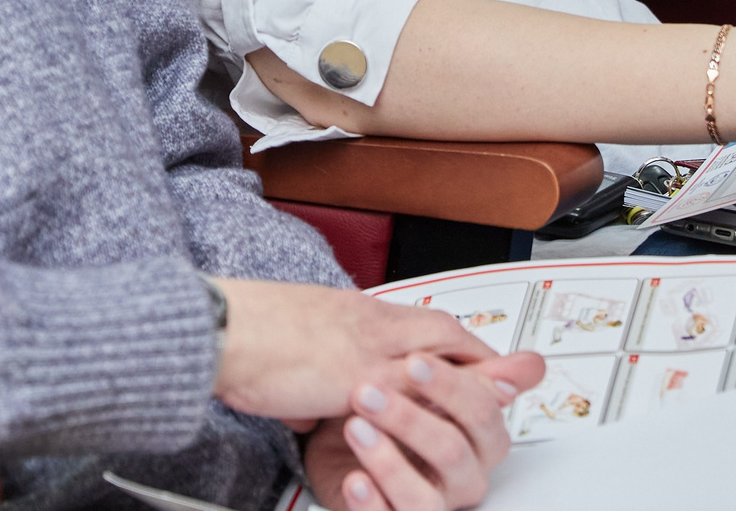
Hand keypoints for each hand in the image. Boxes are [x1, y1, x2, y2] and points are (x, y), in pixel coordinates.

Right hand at [212, 279, 543, 425]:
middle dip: (480, 354)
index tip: (480, 356)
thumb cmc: (238, 337)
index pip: (415, 321)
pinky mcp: (353, 377)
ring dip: (470, 378)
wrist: (217, 327)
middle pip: (439, 333)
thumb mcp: (287, 348)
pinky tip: (453, 420)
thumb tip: (310, 399)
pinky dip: (434, 403)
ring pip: (434, 359)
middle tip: (519, 371)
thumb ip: (309, 370)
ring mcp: (362, 348)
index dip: (453, 341)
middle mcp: (363, 323)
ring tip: (502, 398)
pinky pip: (407, 391)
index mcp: (349, 314)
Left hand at [298, 349, 535, 510]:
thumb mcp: (427, 385)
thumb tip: (533, 364)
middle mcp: (460, 476)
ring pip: (423, 497)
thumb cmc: (391, 416)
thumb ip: (477, 376)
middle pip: (452, 451)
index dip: (450, 385)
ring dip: (386, 460)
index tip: (412, 361)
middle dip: (409, 417)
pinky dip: (370, 501)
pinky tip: (354, 478)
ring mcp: (430, 502)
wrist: (343, 448)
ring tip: (355, 428)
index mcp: (479, 442)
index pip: (482, 413)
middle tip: (368, 391)